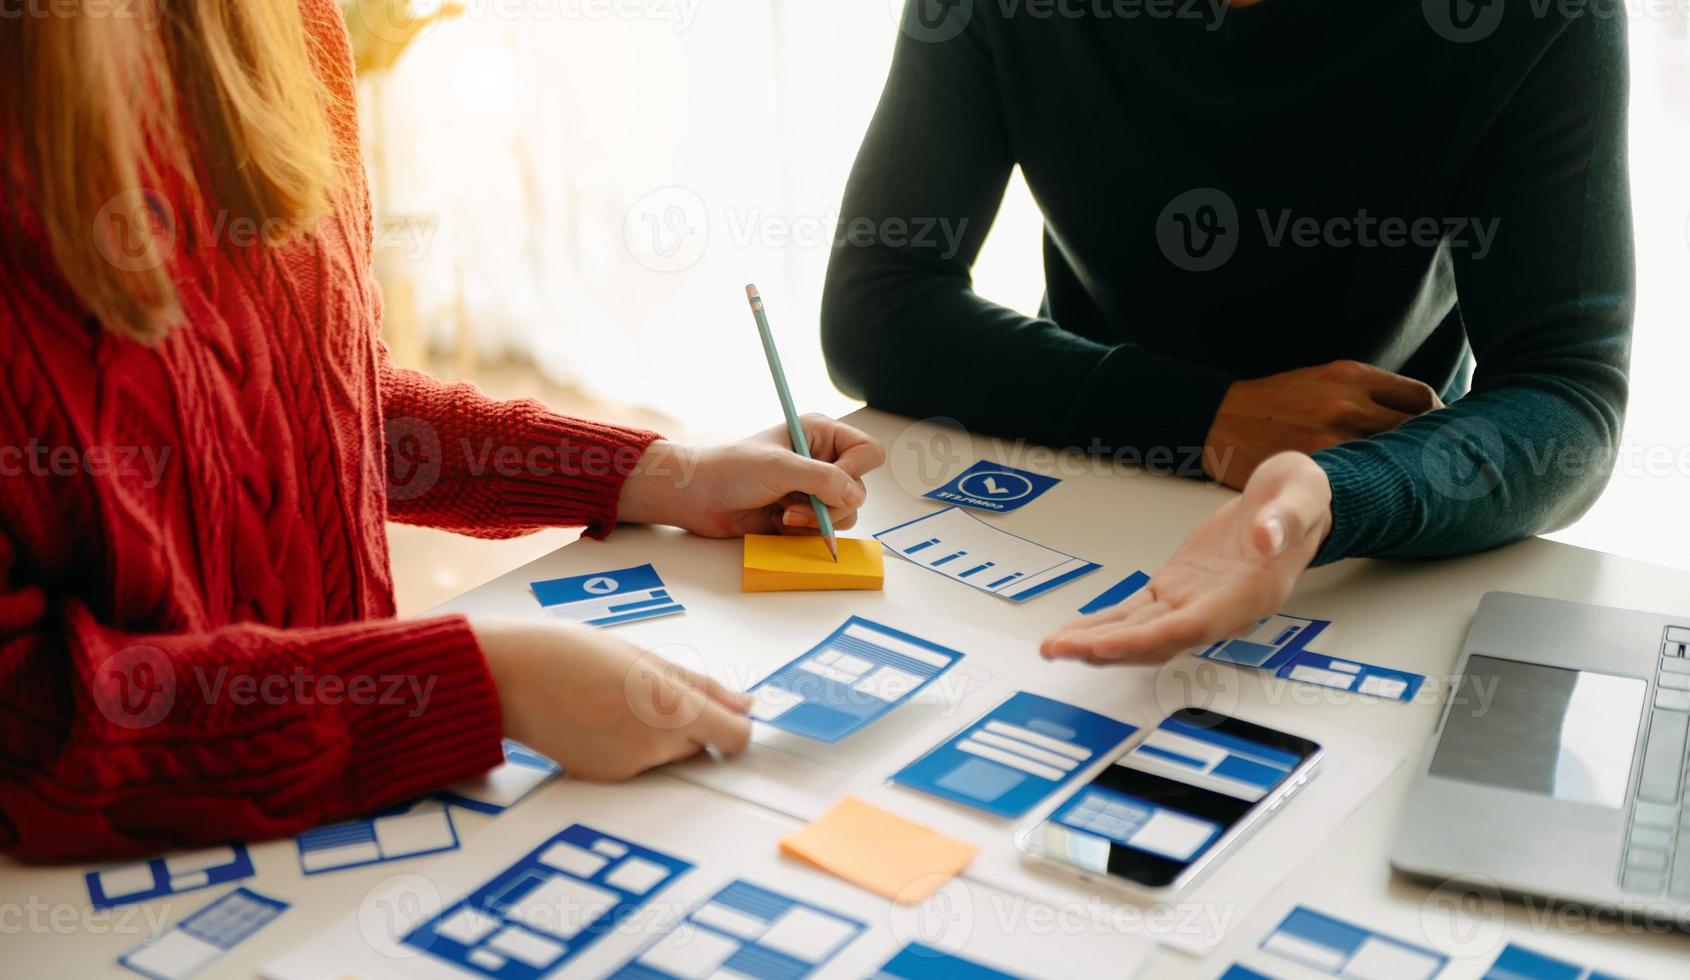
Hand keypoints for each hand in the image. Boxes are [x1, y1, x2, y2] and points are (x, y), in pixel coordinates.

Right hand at [476, 620, 751, 780]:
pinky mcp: (604, 779)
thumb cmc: (576, 655)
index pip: (736, 739)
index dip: (736, 726)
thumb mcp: (648, 658)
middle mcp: (656, 748)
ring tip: (615, 701)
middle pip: (699, 744)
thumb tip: (745, 705)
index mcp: (674, 710)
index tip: (726, 713)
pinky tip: (597, 720)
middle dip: (688, 723)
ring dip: (657, 734)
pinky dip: (628, 746)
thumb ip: (704, 686)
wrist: (513, 679)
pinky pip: (636, 765)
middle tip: (647, 691)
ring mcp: (629, 768)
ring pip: (667, 754)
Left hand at [618, 415, 885, 536]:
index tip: (832, 483)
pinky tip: (778, 523)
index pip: (867, 452)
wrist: (697, 496)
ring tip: (784, 515)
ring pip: (845, 514)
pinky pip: (824, 530)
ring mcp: (812, 490)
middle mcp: (821, 461)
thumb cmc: (730, 469)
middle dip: (829, 503)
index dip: (855, 470)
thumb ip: (823, 479)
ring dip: (817, 520)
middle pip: (858, 489)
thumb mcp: (780, 467)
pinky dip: (805, 532)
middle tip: (796, 505)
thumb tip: (856, 496)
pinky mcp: (802, 515)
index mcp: (820, 435)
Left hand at [1041, 452, 1331, 664]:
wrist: (1296, 505)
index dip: (1148, 639)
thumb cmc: (1302, 502)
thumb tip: (1266, 537)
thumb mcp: (1303, 497)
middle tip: (1059, 649)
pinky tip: (1074, 633)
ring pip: (1140, 631)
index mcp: (1249, 595)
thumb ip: (1287, 519)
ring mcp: (1194, 602)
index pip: (1192, 626)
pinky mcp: (1177, 588)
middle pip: (1156, 639)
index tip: (1107, 646)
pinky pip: (1136, 613)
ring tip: (1052, 648)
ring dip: (1096, 642)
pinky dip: (1104, 624)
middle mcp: (1218, 609)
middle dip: (1107, 648)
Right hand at [1204, 360, 1439, 488]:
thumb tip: (1408, 415)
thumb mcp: (1320, 378)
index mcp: (1351, 376)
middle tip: (1441, 465)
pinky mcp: (1315, 466)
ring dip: (1407, 472)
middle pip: (1416, 429)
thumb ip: (1363, 392)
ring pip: (1392, 458)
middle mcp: (1347, 403)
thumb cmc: (1273, 403)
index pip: (1420, 397)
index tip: (1444, 434)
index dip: (1440, 418)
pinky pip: (1361, 478)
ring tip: (1414, 484)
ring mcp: (1332, 437)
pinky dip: (1374, 487)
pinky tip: (1378, 496)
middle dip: (1432, 448)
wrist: (1220, 419)